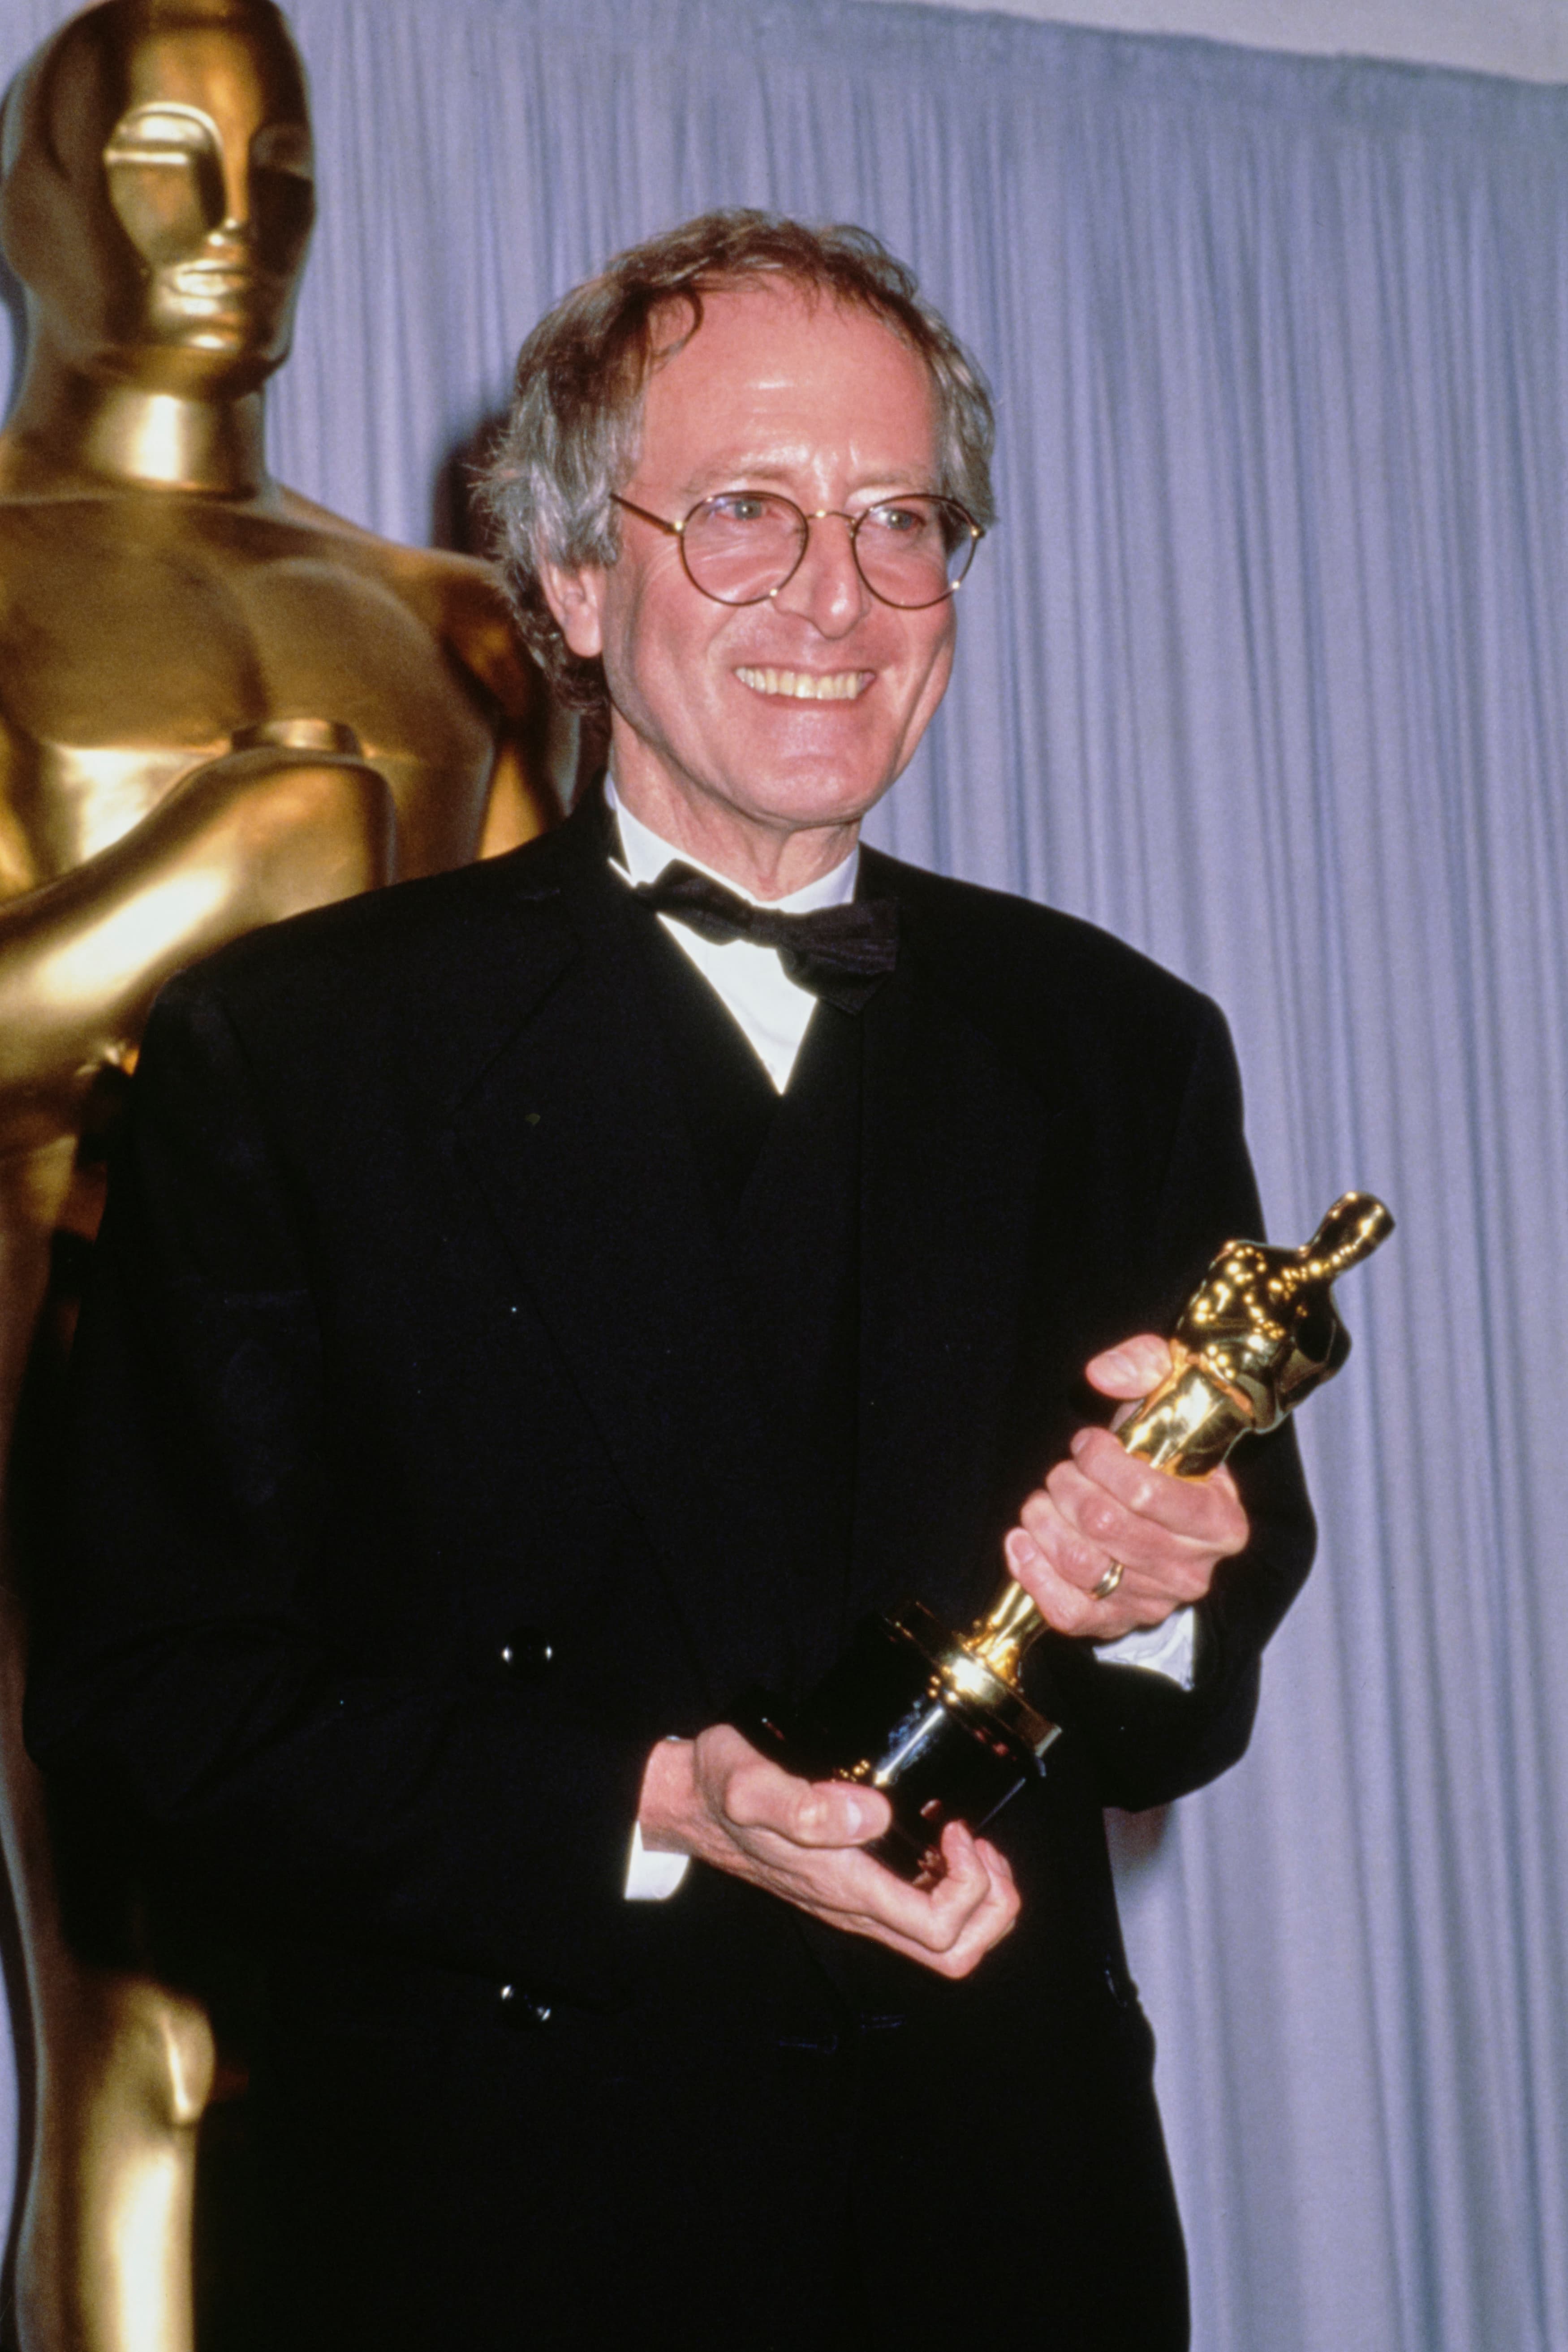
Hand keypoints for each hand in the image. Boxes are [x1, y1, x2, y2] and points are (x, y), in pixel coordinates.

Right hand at [637, 1725, 1019, 1978]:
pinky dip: (954, 1888)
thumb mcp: (750, 1784)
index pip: (938, 1929)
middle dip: (992, 1905)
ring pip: (945, 1944)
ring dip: (979, 1900)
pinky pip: (922, 1917)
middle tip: (980, 1845)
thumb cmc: (722, 1791)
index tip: (953, 1828)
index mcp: (844, 1889)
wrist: (689, 1806)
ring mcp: (856, 1905)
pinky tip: (943, 1842)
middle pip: (954, 1953)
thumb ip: (805, 1806)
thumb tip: (874, 1817)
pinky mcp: (854, 1890)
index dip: (969, 1885)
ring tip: (972, 1845)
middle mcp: (856, 1909)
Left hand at [1003, 1334, 1248, 1641]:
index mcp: (1220, 1521)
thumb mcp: (1168, 1394)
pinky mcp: (1117, 1622)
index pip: (1148, 1495)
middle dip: (1067, 1487)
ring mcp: (1155, 1602)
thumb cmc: (1163, 1450)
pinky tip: (1020, 1541)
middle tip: (1060, 1471)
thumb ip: (1145, 1365)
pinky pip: (1068, 1612)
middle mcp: (1194, 1570)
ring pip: (1082, 1566)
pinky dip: (1032, 1574)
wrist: (1164, 1505)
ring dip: (1044, 1523)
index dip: (1101, 1462)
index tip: (1086, 1443)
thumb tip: (1102, 1374)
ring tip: (1040, 1501)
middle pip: (1106, 1527)